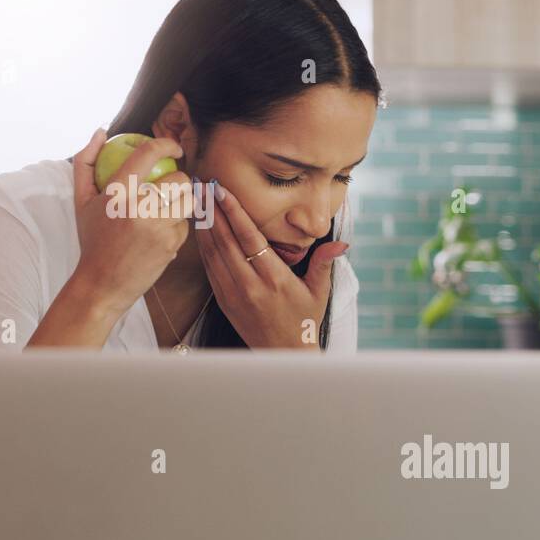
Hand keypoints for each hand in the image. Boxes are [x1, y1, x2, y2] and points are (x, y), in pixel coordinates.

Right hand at [69, 129, 191, 313]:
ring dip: (181, 200)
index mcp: (116, 192)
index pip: (148, 153)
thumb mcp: (82, 201)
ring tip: (165, 208)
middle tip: (169, 184)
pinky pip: (185, 224)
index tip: (172, 146)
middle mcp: (138, 207)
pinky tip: (159, 234)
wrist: (101, 284)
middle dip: (178, 177)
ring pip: (187, 199)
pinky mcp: (171, 245)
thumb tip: (101, 131)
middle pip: (178, 177)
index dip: (166, 143)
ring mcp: (157, 227)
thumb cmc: (92, 239)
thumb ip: (86, 162)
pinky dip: (176, 226)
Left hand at [195, 182, 347, 348]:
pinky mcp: (223, 300)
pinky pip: (209, 268)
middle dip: (213, 211)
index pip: (250, 239)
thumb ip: (325, 264)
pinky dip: (203, 246)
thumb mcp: (319, 292)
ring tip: (197, 199)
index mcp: (275, 279)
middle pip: (226, 241)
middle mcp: (250, 285)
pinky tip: (200, 227)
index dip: (234, 213)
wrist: (282, 354)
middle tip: (203, 186)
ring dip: (204, 224)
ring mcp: (233, 294)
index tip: (223, 192)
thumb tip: (342, 243)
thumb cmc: (303, 320)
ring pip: (213, 253)